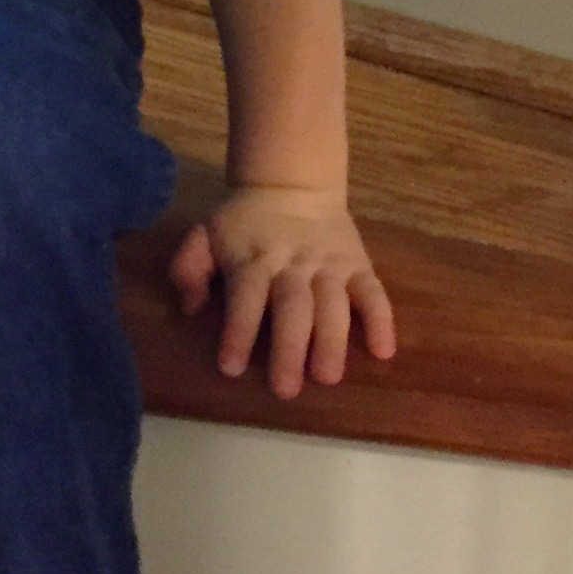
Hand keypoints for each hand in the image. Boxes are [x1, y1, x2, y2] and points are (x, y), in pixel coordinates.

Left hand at [169, 185, 394, 398]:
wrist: (293, 184)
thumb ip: (189, 268)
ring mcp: (330, 265)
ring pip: (334, 303)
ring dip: (333, 341)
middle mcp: (293, 264)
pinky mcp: (358, 265)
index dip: (238, 331)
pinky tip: (383, 351)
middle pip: (294, 307)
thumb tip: (191, 307)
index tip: (231, 368)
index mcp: (253, 259)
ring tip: (328, 377)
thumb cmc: (244, 223)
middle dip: (290, 348)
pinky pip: (374, 292)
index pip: (246, 297)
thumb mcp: (205, 234)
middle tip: (286, 389)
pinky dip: (382, 320)